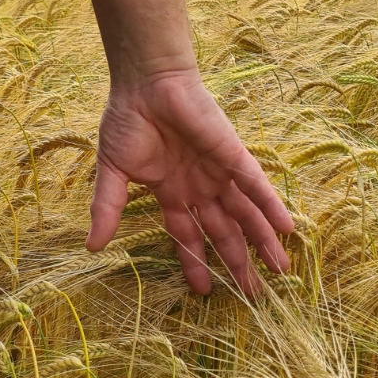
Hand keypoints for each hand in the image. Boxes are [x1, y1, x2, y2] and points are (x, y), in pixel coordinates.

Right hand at [87, 68, 295, 294]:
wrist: (147, 83)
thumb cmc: (128, 120)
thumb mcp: (113, 171)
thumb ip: (107, 208)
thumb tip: (91, 246)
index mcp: (171, 191)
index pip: (188, 235)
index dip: (196, 262)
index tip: (204, 292)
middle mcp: (199, 186)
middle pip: (224, 232)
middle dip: (238, 262)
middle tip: (254, 294)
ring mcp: (219, 172)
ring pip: (246, 214)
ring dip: (263, 242)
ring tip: (281, 270)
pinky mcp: (233, 155)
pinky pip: (257, 185)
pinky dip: (272, 206)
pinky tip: (287, 228)